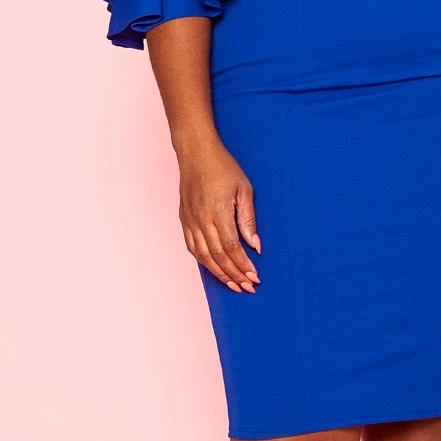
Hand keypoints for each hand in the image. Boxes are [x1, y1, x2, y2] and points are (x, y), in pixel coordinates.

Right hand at [178, 137, 261, 292]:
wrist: (196, 153)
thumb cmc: (223, 168)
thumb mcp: (244, 190)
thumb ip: (248, 220)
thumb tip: (256, 246)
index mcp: (217, 213)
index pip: (232, 248)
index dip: (243, 266)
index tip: (254, 277)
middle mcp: (201, 220)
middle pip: (218, 257)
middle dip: (234, 275)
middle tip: (247, 288)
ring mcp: (190, 221)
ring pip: (204, 256)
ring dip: (219, 273)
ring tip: (233, 285)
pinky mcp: (184, 220)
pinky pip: (192, 248)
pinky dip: (204, 262)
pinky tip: (214, 269)